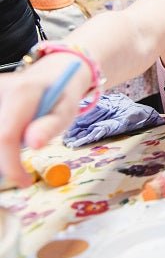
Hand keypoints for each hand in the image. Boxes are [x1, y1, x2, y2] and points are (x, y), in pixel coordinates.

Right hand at [0, 55, 87, 186]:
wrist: (51, 75)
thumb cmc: (60, 96)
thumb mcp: (65, 111)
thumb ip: (50, 126)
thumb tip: (34, 145)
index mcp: (21, 93)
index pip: (5, 136)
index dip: (10, 165)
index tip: (24, 182)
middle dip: (4, 160)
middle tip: (20, 170)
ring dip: (2, 150)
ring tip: (18, 146)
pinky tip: (9, 141)